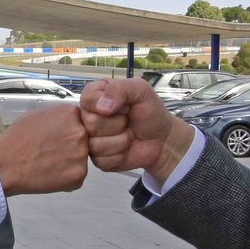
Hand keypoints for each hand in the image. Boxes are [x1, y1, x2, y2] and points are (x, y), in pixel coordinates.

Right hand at [0, 105, 88, 195]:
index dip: (68, 132)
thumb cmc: (16, 140)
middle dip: (70, 147)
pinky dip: (66, 179)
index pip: (81, 122)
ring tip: (48, 163)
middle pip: (83, 140)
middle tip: (51, 152)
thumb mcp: (38, 115)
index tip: (58, 138)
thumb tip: (67, 121)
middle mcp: (81, 132)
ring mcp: (82, 154)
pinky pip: (77, 177)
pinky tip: (50, 174)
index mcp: (71, 114)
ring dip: (69, 163)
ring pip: (80, 159)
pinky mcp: (79, 174)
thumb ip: (58, 117)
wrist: (6, 164)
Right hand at [78, 78, 193, 183]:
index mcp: (96, 96)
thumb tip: (102, 106)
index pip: (87, 100)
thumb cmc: (151, 113)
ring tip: (128, 133)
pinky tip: (125, 147)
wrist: (162, 138)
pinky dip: (120, 154)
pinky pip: (102, 159)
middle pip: (91, 123)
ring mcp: (92, 139)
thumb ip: (120, 88)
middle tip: (127, 120)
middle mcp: (90, 117)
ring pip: (96, 144)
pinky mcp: (98, 158)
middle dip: (116, 123)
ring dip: (120, 140)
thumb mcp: (140, 90)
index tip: (123, 106)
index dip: (107, 105)